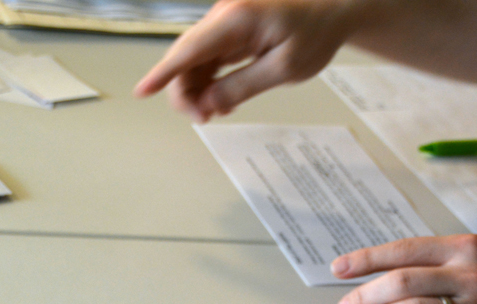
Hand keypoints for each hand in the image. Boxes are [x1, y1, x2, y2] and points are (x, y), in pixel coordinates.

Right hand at [134, 0, 362, 121]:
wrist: (334, 7)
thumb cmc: (316, 32)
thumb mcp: (284, 68)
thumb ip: (242, 86)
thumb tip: (208, 103)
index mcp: (237, 20)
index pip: (190, 49)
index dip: (164, 73)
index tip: (142, 92)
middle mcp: (224, 16)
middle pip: (187, 57)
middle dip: (185, 91)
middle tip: (204, 119)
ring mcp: (226, 22)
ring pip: (195, 59)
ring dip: (198, 88)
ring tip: (217, 112)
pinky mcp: (231, 29)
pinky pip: (210, 57)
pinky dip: (211, 80)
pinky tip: (222, 100)